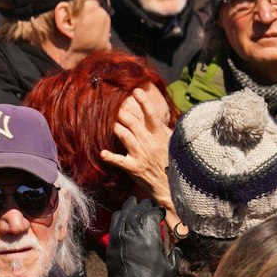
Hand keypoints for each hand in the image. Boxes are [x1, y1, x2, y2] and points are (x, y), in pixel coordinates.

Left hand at [101, 87, 174, 205]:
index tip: (136, 91)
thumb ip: (164, 130)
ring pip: (125, 136)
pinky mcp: (134, 168)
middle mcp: (150, 143)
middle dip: (122, 112)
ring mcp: (142, 155)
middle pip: (133, 123)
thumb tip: (156, 117)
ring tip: (107, 120)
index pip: (152, 115)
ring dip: (115, 127)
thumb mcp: (174, 143)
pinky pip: (120, 161)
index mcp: (161, 136)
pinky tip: (102, 152)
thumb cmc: (173, 163)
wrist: (172, 186)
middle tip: (113, 104)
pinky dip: (110, 156)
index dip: (144, 102)